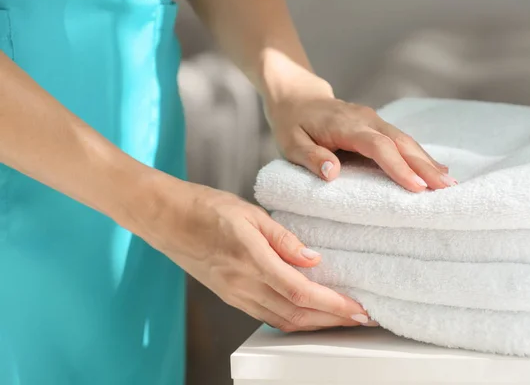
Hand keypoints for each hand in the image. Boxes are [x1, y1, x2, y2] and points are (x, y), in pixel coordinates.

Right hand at [138, 175, 373, 331]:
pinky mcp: (230, 295)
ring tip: (341, 318)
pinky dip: (293, 319)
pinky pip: (267, 316)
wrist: (165, 218)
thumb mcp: (250, 213)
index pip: (301, 292)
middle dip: (333, 320)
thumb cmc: (203, 208)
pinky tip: (307, 313)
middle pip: (296, 315)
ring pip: (283, 321)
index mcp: (251, 260)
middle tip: (361, 318)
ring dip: (316, 324)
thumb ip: (284, 238)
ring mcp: (235, 294)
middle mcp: (243, 285)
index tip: (358, 308)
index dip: (333, 305)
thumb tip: (314, 259)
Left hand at [265, 79, 455, 191]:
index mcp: (345, 126)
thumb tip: (332, 173)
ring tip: (449, 183)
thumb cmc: (292, 123)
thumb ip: (310, 157)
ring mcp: (374, 119)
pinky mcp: (377, 124)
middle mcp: (366, 119)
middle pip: (401, 142)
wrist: (297, 96)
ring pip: (406, 140)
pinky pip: (402, 140)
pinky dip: (420, 155)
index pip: (377, 147)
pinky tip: (435, 168)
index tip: (417, 187)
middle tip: (447, 188)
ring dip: (428, 161)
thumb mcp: (291, 143)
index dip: (398, 167)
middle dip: (425, 165)